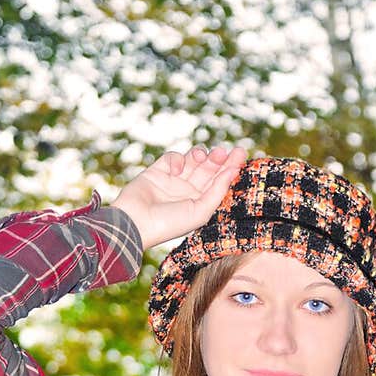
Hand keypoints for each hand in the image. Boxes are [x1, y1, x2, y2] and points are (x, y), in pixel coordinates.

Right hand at [109, 143, 248, 251]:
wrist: (135, 223)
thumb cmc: (169, 224)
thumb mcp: (200, 212)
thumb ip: (217, 192)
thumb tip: (232, 171)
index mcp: (199, 203)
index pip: (218, 181)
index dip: (230, 167)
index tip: (241, 153)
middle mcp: (187, 191)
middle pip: (208, 169)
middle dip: (217, 158)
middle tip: (224, 151)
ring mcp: (172, 180)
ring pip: (192, 160)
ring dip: (199, 154)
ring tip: (202, 155)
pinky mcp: (157, 171)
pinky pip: (172, 158)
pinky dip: (177, 159)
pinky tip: (177, 168)